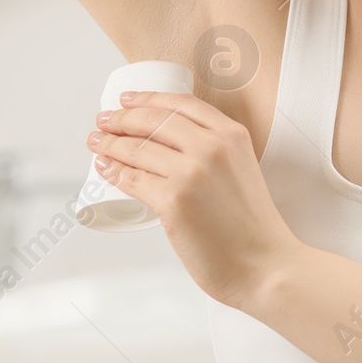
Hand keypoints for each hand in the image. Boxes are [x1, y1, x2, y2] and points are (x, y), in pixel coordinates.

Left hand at [88, 90, 302, 309]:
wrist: (264, 264)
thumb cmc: (253, 227)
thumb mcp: (242, 170)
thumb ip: (217, 153)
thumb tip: (172, 149)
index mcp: (232, 135)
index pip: (181, 103)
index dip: (148, 98)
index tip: (128, 99)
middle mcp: (212, 147)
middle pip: (154, 120)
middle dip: (122, 117)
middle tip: (105, 120)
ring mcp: (191, 173)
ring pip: (138, 148)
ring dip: (110, 143)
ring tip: (96, 142)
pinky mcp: (173, 201)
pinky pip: (133, 179)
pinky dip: (114, 171)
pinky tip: (105, 168)